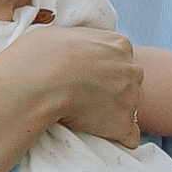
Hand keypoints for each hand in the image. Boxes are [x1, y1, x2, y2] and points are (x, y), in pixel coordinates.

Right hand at [24, 22, 145, 148]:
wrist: (40, 81)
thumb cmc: (41, 55)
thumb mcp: (64, 33)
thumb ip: (81, 44)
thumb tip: (72, 52)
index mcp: (119, 45)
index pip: (120, 61)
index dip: (101, 72)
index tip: (83, 79)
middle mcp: (132, 69)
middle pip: (128, 84)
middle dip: (111, 92)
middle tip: (82, 98)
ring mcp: (131, 97)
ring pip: (127, 109)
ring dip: (110, 114)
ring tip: (82, 116)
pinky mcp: (123, 124)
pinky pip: (129, 137)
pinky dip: (117, 138)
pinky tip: (98, 136)